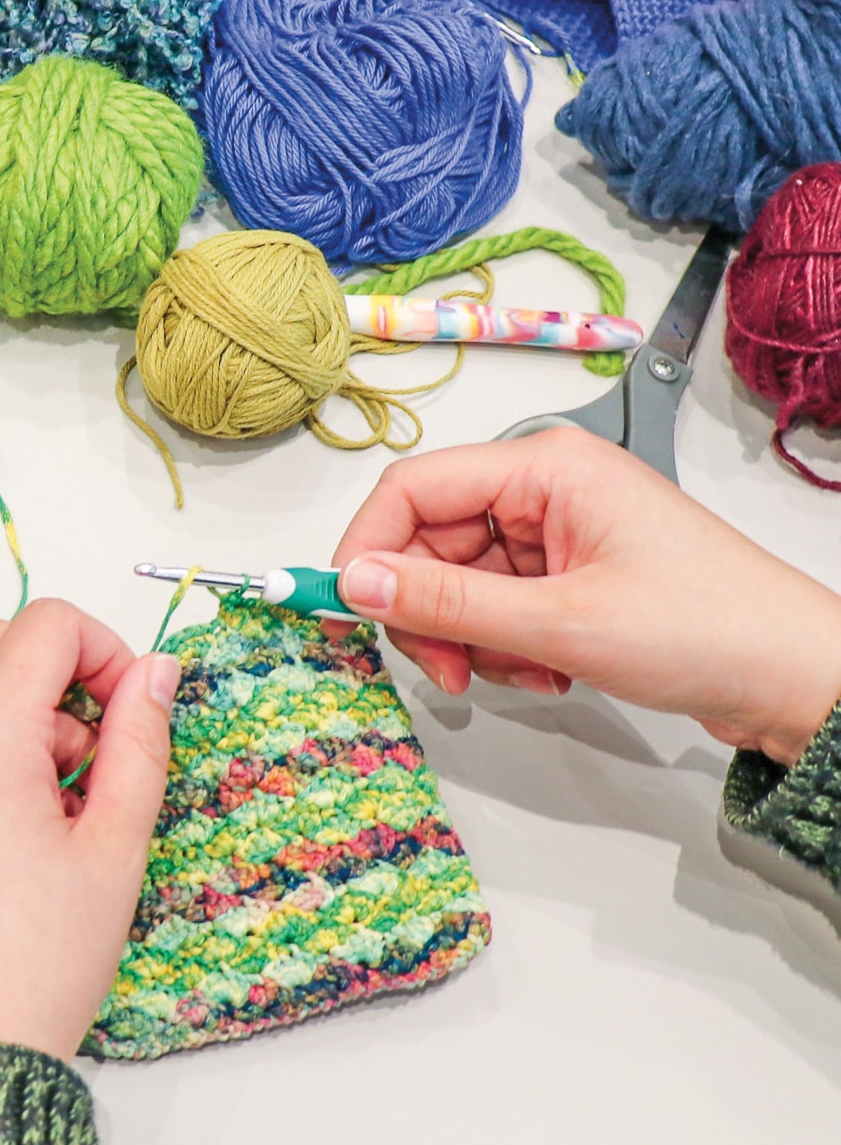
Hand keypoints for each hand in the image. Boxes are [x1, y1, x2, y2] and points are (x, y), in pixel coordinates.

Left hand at [0, 599, 177, 1060]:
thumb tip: (156, 675)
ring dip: (20, 717)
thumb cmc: (34, 965)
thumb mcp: (115, 848)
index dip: (107, 650)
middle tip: (101, 755)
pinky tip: (18, 834)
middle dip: (59, 675)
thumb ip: (139, 744)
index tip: (134, 710)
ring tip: (63, 809)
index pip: (45, 625)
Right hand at [331, 427, 840, 762]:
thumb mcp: (559, 621)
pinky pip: (495, 604)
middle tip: (450, 671)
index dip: (368, 548)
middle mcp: (546, 487)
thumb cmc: (709, 628)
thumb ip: (446, 601)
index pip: (412, 489)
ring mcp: (557, 531)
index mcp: (546, 466)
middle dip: (430, 612)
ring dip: (475, 639)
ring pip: (458, 581)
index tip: (348, 608)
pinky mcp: (569, 572)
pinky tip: (551, 669)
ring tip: (530, 671)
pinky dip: (505, 645)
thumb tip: (355, 583)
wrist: (796, 678)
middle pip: (428, 541)